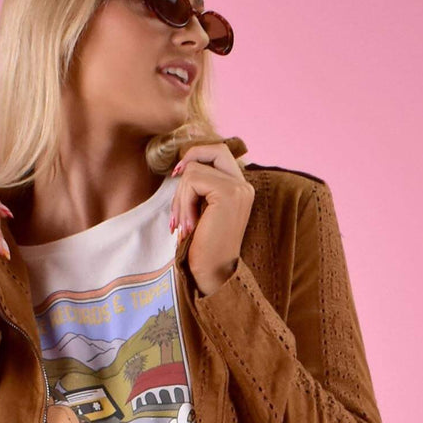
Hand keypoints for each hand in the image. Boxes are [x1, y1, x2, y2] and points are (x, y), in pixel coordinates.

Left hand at [169, 142, 254, 295]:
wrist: (212, 273)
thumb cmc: (203, 246)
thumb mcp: (201, 209)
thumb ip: (200, 186)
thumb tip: (182, 165)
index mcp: (241, 187)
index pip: (218, 151)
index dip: (196, 156)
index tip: (178, 175)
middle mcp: (244, 185)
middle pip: (212, 149)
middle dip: (187, 169)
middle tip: (178, 198)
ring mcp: (238, 188)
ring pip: (194, 170)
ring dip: (180, 198)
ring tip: (182, 224)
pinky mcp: (228, 193)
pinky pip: (192, 181)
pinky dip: (183, 203)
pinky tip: (188, 226)